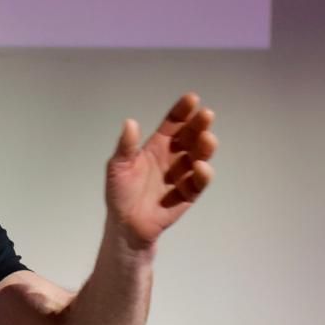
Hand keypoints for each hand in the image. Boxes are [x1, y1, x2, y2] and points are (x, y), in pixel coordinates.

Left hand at [106, 93, 216, 249]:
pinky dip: (202, 174)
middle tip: (206, 115)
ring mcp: (182, 175)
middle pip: (190, 137)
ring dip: (205, 147)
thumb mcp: (117, 167)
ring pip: (199, 156)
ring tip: (207, 139)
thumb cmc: (120, 193)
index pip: (173, 124)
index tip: (192, 99)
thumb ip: (125, 147)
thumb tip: (130, 122)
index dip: (182, 111)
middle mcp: (173, 157)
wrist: (124, 225)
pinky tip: (199, 167)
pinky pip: (198, 182)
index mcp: (157, 146)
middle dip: (199, 125)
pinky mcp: (187, 194)